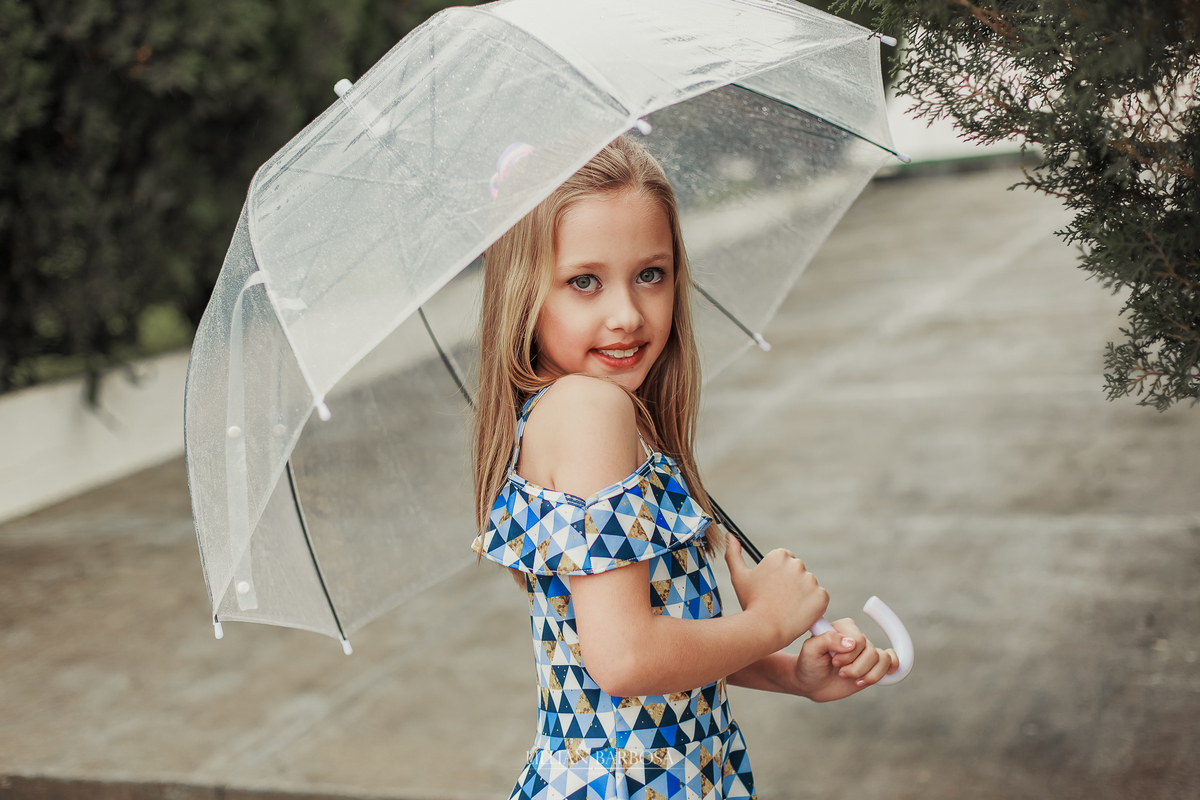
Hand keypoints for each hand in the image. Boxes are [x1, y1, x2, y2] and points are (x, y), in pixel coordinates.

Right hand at [725, 535, 828, 649]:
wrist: (764, 629)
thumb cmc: (751, 603)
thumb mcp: (739, 577)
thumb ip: (733, 553)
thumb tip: (729, 535)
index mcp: (779, 556)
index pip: (785, 561)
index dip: (777, 576)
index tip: (771, 589)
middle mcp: (797, 564)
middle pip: (797, 572)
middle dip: (790, 584)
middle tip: (778, 600)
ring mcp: (811, 580)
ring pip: (808, 585)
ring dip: (801, 595)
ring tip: (787, 608)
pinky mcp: (821, 596)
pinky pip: (819, 598)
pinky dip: (813, 606)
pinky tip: (798, 613)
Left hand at [792, 617, 897, 701]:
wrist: (811, 683)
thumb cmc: (809, 664)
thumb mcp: (810, 650)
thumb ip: (827, 639)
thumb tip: (851, 643)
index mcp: (844, 627)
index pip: (859, 640)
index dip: (848, 655)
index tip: (833, 661)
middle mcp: (857, 637)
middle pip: (871, 652)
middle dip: (855, 668)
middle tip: (840, 671)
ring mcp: (866, 652)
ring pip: (882, 660)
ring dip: (866, 674)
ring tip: (850, 678)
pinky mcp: (872, 666)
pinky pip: (891, 662)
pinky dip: (886, 671)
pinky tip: (871, 677)